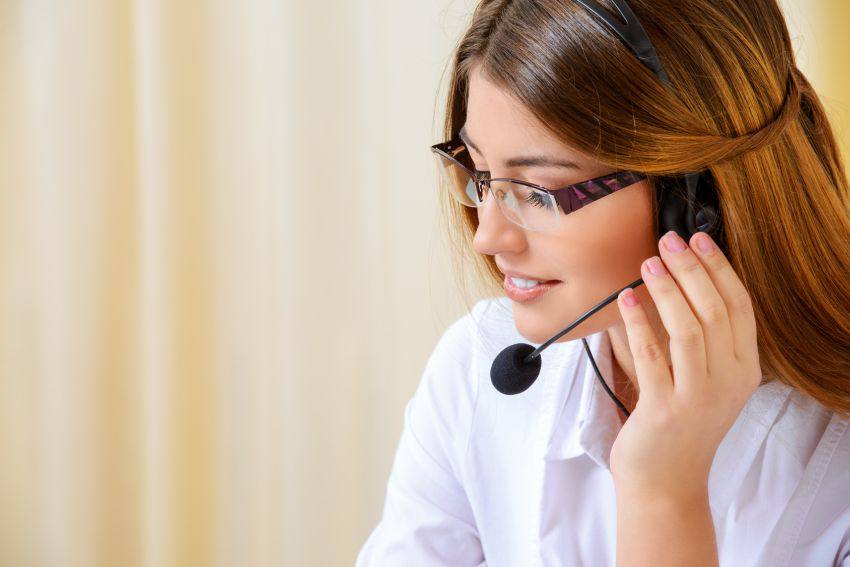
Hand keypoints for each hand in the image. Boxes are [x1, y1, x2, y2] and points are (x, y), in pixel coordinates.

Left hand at [609, 230, 762, 499]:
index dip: (720, 268)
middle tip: (669, 240)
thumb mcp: (706, 381)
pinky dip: (638, 323)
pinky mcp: (664, 410)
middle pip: (716, 311)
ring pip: (690, 330)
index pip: (740, 307)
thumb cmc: (679, 425)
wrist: (665, 482)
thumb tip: (680, 281)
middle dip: (692, 269)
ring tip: (648, 263)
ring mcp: (698, 397)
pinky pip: (651, 356)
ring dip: (668, 290)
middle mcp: (729, 382)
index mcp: (744, 370)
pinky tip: (626, 300)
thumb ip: (704, 341)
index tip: (699, 240)